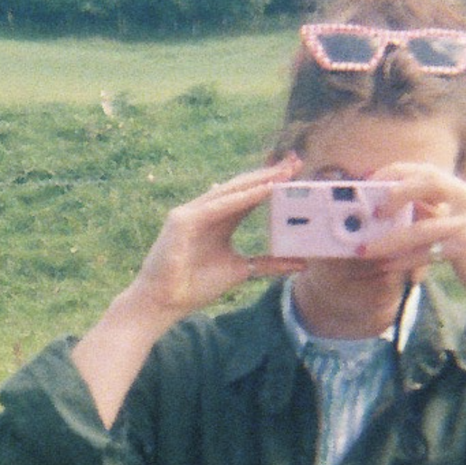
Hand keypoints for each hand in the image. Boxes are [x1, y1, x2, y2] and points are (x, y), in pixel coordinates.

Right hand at [119, 158, 307, 327]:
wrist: (165, 302)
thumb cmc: (196, 286)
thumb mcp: (241, 269)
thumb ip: (268, 263)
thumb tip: (300, 264)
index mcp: (219, 220)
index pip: (249, 196)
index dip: (272, 183)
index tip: (298, 173)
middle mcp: (206, 210)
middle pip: (242, 187)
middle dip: (269, 174)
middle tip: (296, 162)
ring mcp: (193, 212)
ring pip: (231, 191)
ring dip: (258, 180)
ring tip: (284, 173)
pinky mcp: (183, 220)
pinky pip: (218, 205)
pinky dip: (241, 198)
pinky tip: (262, 191)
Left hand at [355, 163, 465, 304]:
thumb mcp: (458, 230)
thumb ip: (435, 215)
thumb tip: (395, 207)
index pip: (430, 171)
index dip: (398, 172)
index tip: (371, 181)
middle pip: (430, 181)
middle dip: (395, 191)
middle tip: (371, 210)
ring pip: (424, 225)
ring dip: (391, 238)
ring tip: (365, 248)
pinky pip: (429, 251)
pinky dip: (405, 259)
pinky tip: (387, 266)